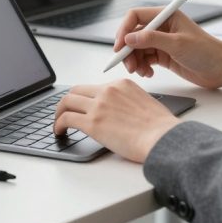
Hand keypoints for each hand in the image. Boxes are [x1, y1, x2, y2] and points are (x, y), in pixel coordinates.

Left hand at [53, 79, 180, 162]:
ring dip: (58, 112)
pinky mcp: (92, 123)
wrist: (163, 138)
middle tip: (63, 113)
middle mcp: (108, 91)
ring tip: (58, 123)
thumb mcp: (144, 103)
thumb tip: (116, 114)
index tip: (81, 107)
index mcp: (121, 84)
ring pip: (67, 102)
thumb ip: (126, 103)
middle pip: (76, 90)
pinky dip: (58, 124)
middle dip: (67, 102)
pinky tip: (59, 132)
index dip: (85, 98)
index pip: (95, 87)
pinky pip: (66, 118)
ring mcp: (99, 106)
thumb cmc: (160, 128)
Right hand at [115, 7, 221, 88]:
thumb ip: (152, 39)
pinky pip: (145, 59)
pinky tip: (149, 74)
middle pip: (133, 35)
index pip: (136, 16)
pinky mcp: (163, 55)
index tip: (120, 46)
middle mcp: (162, 27)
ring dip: (135, 61)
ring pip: (137, 49)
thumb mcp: (177, 44)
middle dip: (128, 50)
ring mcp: (162, 42)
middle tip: (129, 66)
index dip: (124, 30)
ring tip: (141, 72)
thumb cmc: (207, 51)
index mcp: (166, 16)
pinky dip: (143, 67)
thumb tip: (129, 38)